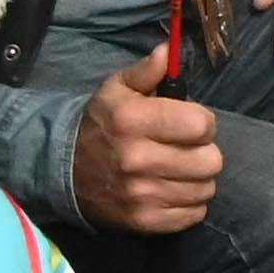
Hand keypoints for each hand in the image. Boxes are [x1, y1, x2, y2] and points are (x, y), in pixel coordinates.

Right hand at [72, 51, 224, 234]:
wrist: (63, 169)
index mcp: (132, 120)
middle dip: (204, 151)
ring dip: (198, 178)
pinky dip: (189, 203)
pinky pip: (193, 214)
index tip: (190, 123)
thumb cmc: (102, 124)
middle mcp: (136, 158)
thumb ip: (148, 70)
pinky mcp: (142, 220)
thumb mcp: (117, 89)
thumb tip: (170, 51)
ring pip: (205, 188)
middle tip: (186, 148)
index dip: (203, 122)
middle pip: (210, 161)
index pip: (201, 125)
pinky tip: (171, 189)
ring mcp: (140, 194)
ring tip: (178, 169)